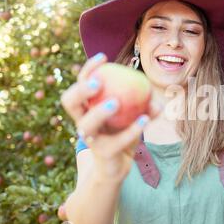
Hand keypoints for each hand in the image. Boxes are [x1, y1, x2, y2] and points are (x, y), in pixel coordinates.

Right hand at [61, 53, 160, 179]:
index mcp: (86, 108)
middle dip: (81, 90)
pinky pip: (117, 140)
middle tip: (99, 82)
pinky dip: (133, 129)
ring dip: (100, 112)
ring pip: (87, 124)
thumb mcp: (133, 116)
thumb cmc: (123, 134)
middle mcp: (83, 121)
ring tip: (116, 102)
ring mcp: (91, 139)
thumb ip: (144, 104)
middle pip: (70, 102)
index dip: (88, 70)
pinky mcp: (103, 153)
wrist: (118, 166)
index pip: (80, 84)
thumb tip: (154, 92)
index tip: (103, 57)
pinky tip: (146, 118)